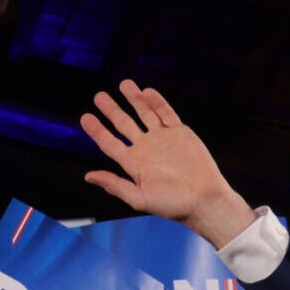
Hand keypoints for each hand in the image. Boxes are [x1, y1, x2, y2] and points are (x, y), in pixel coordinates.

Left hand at [82, 80, 254, 247]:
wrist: (204, 199)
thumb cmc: (173, 205)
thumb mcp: (139, 198)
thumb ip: (115, 185)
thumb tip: (89, 176)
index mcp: (134, 164)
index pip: (110, 143)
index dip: (97, 130)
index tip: (85, 118)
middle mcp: (146, 149)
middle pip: (124, 124)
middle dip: (111, 110)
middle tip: (99, 97)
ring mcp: (162, 139)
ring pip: (144, 114)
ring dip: (134, 99)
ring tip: (123, 84)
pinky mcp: (179, 133)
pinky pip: (166, 113)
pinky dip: (157, 102)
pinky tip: (146, 92)